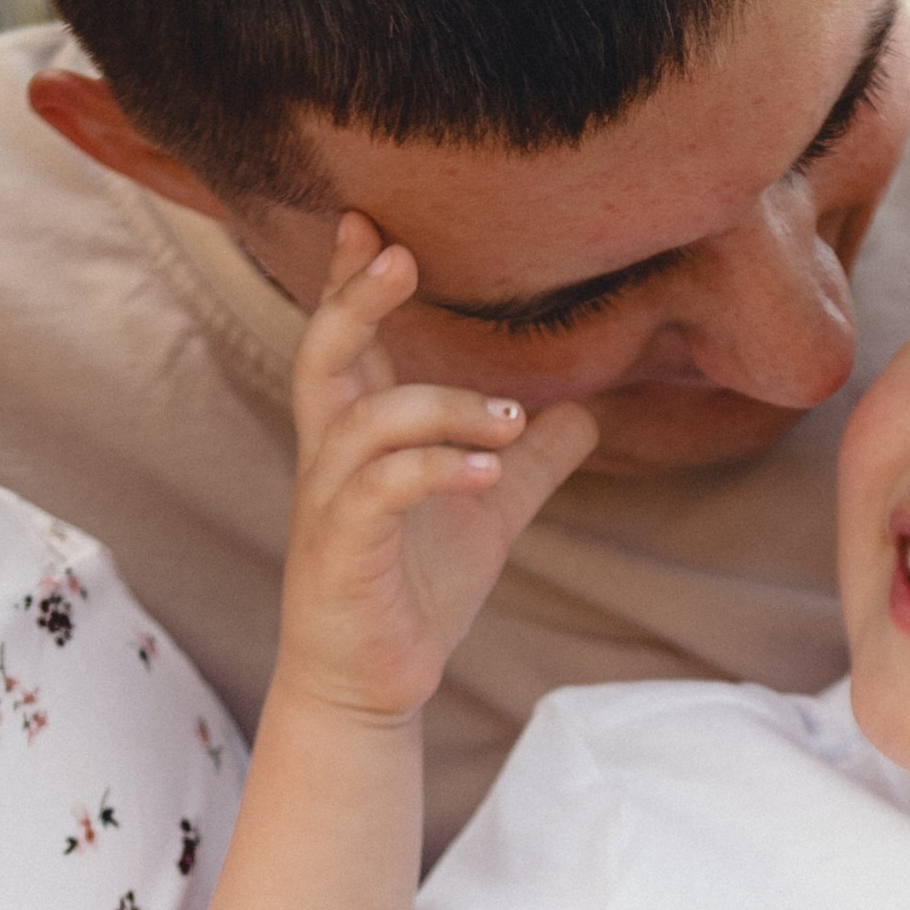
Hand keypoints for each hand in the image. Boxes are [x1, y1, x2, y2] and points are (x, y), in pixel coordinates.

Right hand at [278, 216, 596, 720]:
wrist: (371, 687)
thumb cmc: (413, 591)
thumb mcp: (488, 515)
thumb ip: (530, 462)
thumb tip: (588, 412)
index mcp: (357, 440)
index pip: (344, 343)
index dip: (351, 282)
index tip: (370, 222)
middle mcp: (331, 462)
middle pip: (321, 358)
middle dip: (355, 302)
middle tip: (402, 257)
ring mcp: (330, 508)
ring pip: (365, 424)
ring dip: (440, 407)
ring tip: (510, 421)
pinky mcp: (341, 555)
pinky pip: (378, 493)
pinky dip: (433, 470)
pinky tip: (487, 470)